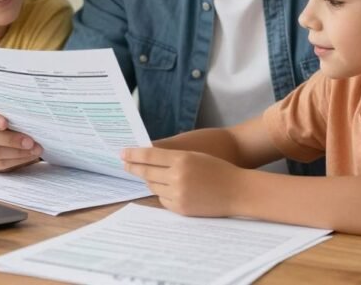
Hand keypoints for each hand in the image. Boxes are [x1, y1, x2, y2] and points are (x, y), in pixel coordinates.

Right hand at [0, 101, 41, 171]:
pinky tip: (28, 156)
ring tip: (34, 149)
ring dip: (17, 152)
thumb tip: (28, 116)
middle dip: (10, 139)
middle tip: (30, 141)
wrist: (9, 133)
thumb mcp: (9, 110)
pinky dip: (16, 160)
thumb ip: (13, 111)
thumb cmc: (10, 117)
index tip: (5, 123)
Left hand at [122, 147, 242, 216]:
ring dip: (149, 181)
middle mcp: (178, 176)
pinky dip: (162, 193)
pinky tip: (166, 188)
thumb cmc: (218, 169)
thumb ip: (173, 156)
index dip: (134, 154)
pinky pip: (163, 200)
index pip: (150, 155)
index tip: (122, 153)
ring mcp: (179, 194)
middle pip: (147, 172)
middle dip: (134, 167)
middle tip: (124, 164)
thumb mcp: (195, 155)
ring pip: (153, 187)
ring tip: (147, 176)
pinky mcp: (181, 208)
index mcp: (182, 158)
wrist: (238, 191)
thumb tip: (148, 158)